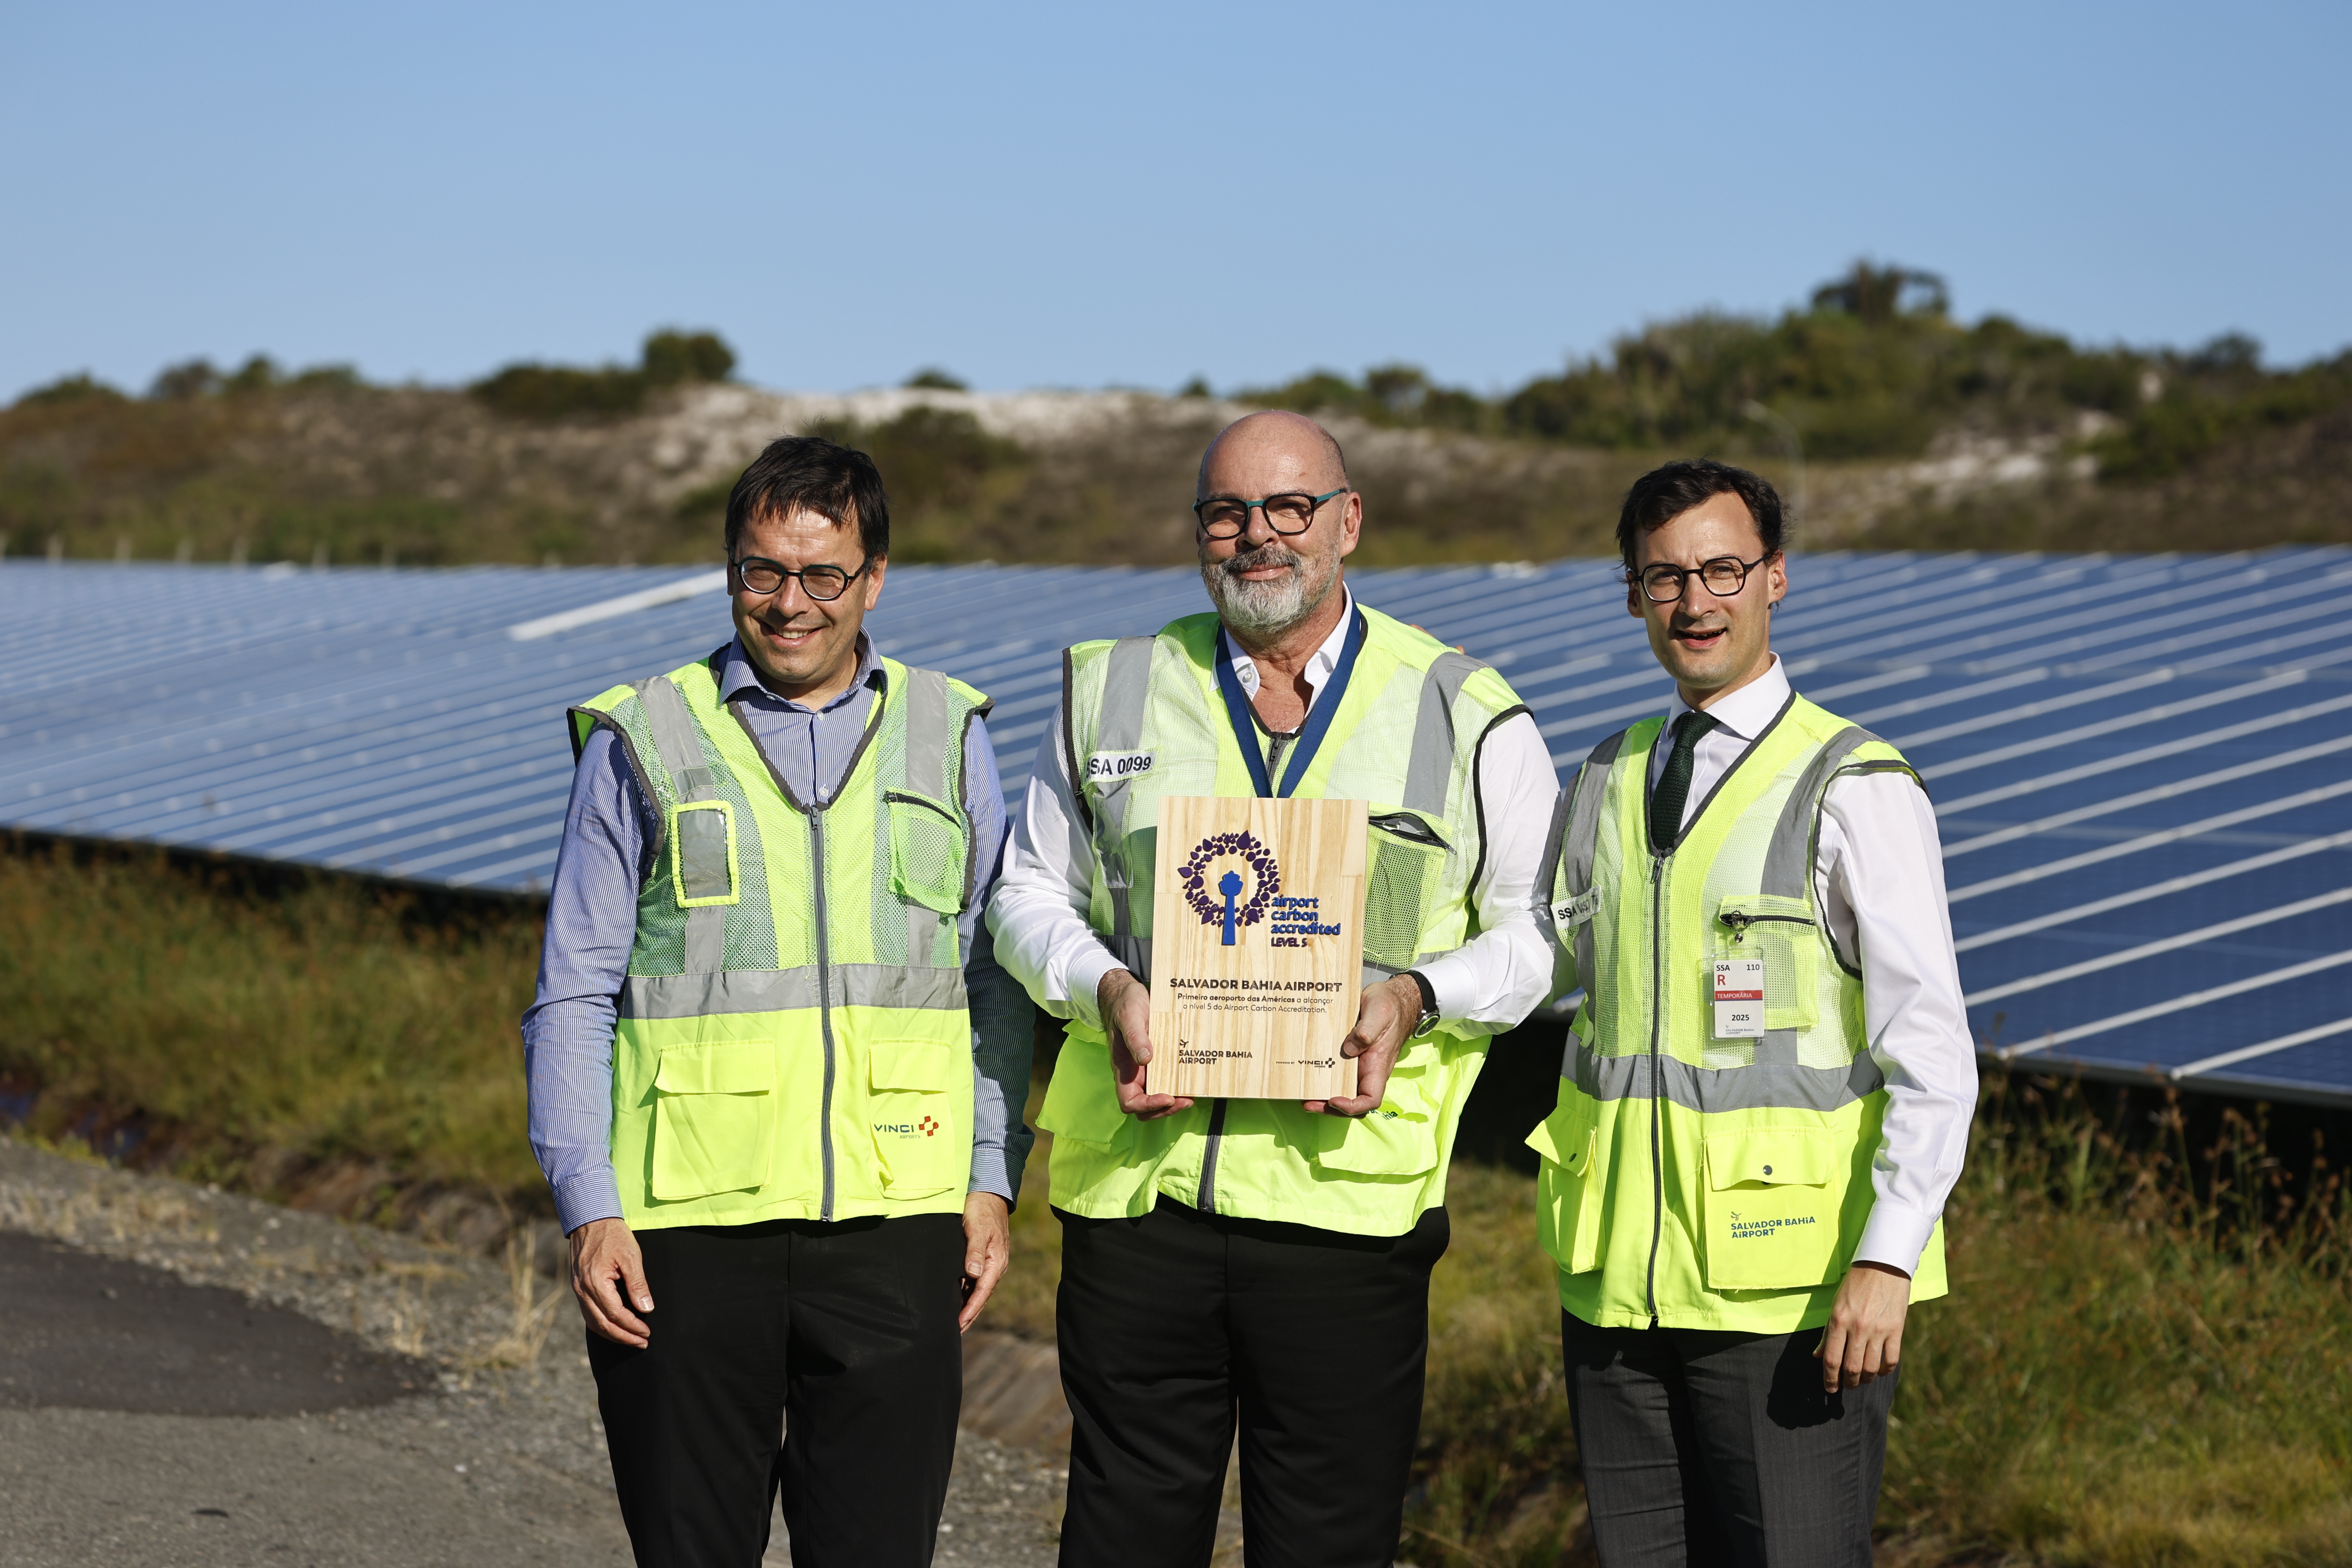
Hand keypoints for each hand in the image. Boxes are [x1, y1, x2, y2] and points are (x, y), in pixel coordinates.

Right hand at [569, 1217, 653, 1347]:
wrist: (591, 1219)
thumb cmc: (613, 1235)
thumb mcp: (631, 1256)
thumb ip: (638, 1284)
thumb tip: (646, 1308)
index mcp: (595, 1282)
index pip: (615, 1314)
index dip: (632, 1326)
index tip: (647, 1333)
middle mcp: (582, 1290)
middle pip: (602, 1324)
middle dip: (623, 1337)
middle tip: (642, 1342)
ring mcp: (577, 1290)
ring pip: (593, 1322)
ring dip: (612, 1334)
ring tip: (631, 1339)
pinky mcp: (578, 1287)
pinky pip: (588, 1313)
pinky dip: (602, 1324)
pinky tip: (614, 1326)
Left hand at [958, 1192, 1010, 1331]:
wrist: (989, 1193)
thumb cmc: (982, 1209)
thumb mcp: (978, 1228)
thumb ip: (975, 1251)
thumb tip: (974, 1274)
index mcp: (996, 1262)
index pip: (982, 1292)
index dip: (970, 1310)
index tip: (958, 1325)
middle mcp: (995, 1266)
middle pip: (981, 1296)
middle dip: (969, 1315)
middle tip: (954, 1332)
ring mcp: (990, 1263)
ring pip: (978, 1290)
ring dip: (967, 1306)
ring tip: (954, 1322)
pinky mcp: (983, 1258)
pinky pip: (975, 1281)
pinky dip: (966, 1293)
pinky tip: (956, 1298)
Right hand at [1099, 968, 1193, 1120]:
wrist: (1129, 994)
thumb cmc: (1126, 1004)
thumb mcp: (1130, 1016)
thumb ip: (1135, 1037)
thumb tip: (1145, 1058)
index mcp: (1123, 1068)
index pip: (1130, 1101)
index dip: (1148, 1105)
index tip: (1167, 1097)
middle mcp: (1134, 1074)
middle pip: (1144, 1108)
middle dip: (1164, 1109)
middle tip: (1186, 1100)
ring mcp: (1146, 1070)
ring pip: (1157, 1098)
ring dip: (1173, 1102)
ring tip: (1191, 1095)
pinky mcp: (1159, 1062)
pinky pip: (1168, 1081)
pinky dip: (1179, 1086)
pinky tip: (1192, 1080)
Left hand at [1305, 973, 1419, 1116]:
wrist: (1390, 998)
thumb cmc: (1389, 1006)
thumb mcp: (1379, 1013)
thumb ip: (1367, 1030)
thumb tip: (1349, 1049)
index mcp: (1378, 1066)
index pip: (1370, 1099)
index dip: (1352, 1106)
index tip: (1334, 1100)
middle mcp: (1367, 1070)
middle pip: (1352, 1101)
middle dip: (1330, 1108)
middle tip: (1308, 1103)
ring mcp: (1357, 1064)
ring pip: (1341, 1089)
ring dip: (1322, 1096)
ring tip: (1302, 1094)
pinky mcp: (1347, 1055)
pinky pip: (1334, 1072)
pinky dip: (1321, 1076)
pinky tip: (1305, 1072)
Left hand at [1814, 1260, 1909, 1391]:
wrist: (1882, 1266)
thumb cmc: (1855, 1285)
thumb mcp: (1835, 1305)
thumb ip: (1828, 1332)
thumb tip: (1817, 1355)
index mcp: (1838, 1320)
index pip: (1831, 1359)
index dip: (1829, 1379)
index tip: (1829, 1388)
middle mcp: (1857, 1328)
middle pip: (1851, 1368)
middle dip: (1847, 1383)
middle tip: (1846, 1386)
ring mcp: (1878, 1330)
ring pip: (1871, 1368)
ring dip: (1866, 1379)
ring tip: (1862, 1380)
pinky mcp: (1896, 1329)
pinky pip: (1892, 1359)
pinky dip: (1886, 1370)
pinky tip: (1881, 1371)